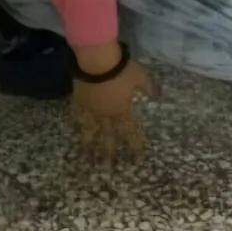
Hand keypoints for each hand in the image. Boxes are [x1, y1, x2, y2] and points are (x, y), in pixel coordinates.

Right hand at [70, 46, 158, 163]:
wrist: (96, 61)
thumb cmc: (121, 69)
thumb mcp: (141, 76)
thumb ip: (149, 87)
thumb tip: (159, 97)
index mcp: (122, 111)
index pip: (130, 133)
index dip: (134, 147)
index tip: (137, 161)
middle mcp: (105, 115)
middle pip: (107, 138)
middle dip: (109, 155)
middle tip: (108, 169)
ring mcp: (90, 110)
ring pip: (89, 132)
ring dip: (89, 147)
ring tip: (87, 160)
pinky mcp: (78, 101)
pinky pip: (76, 115)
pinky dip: (74, 123)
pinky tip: (72, 129)